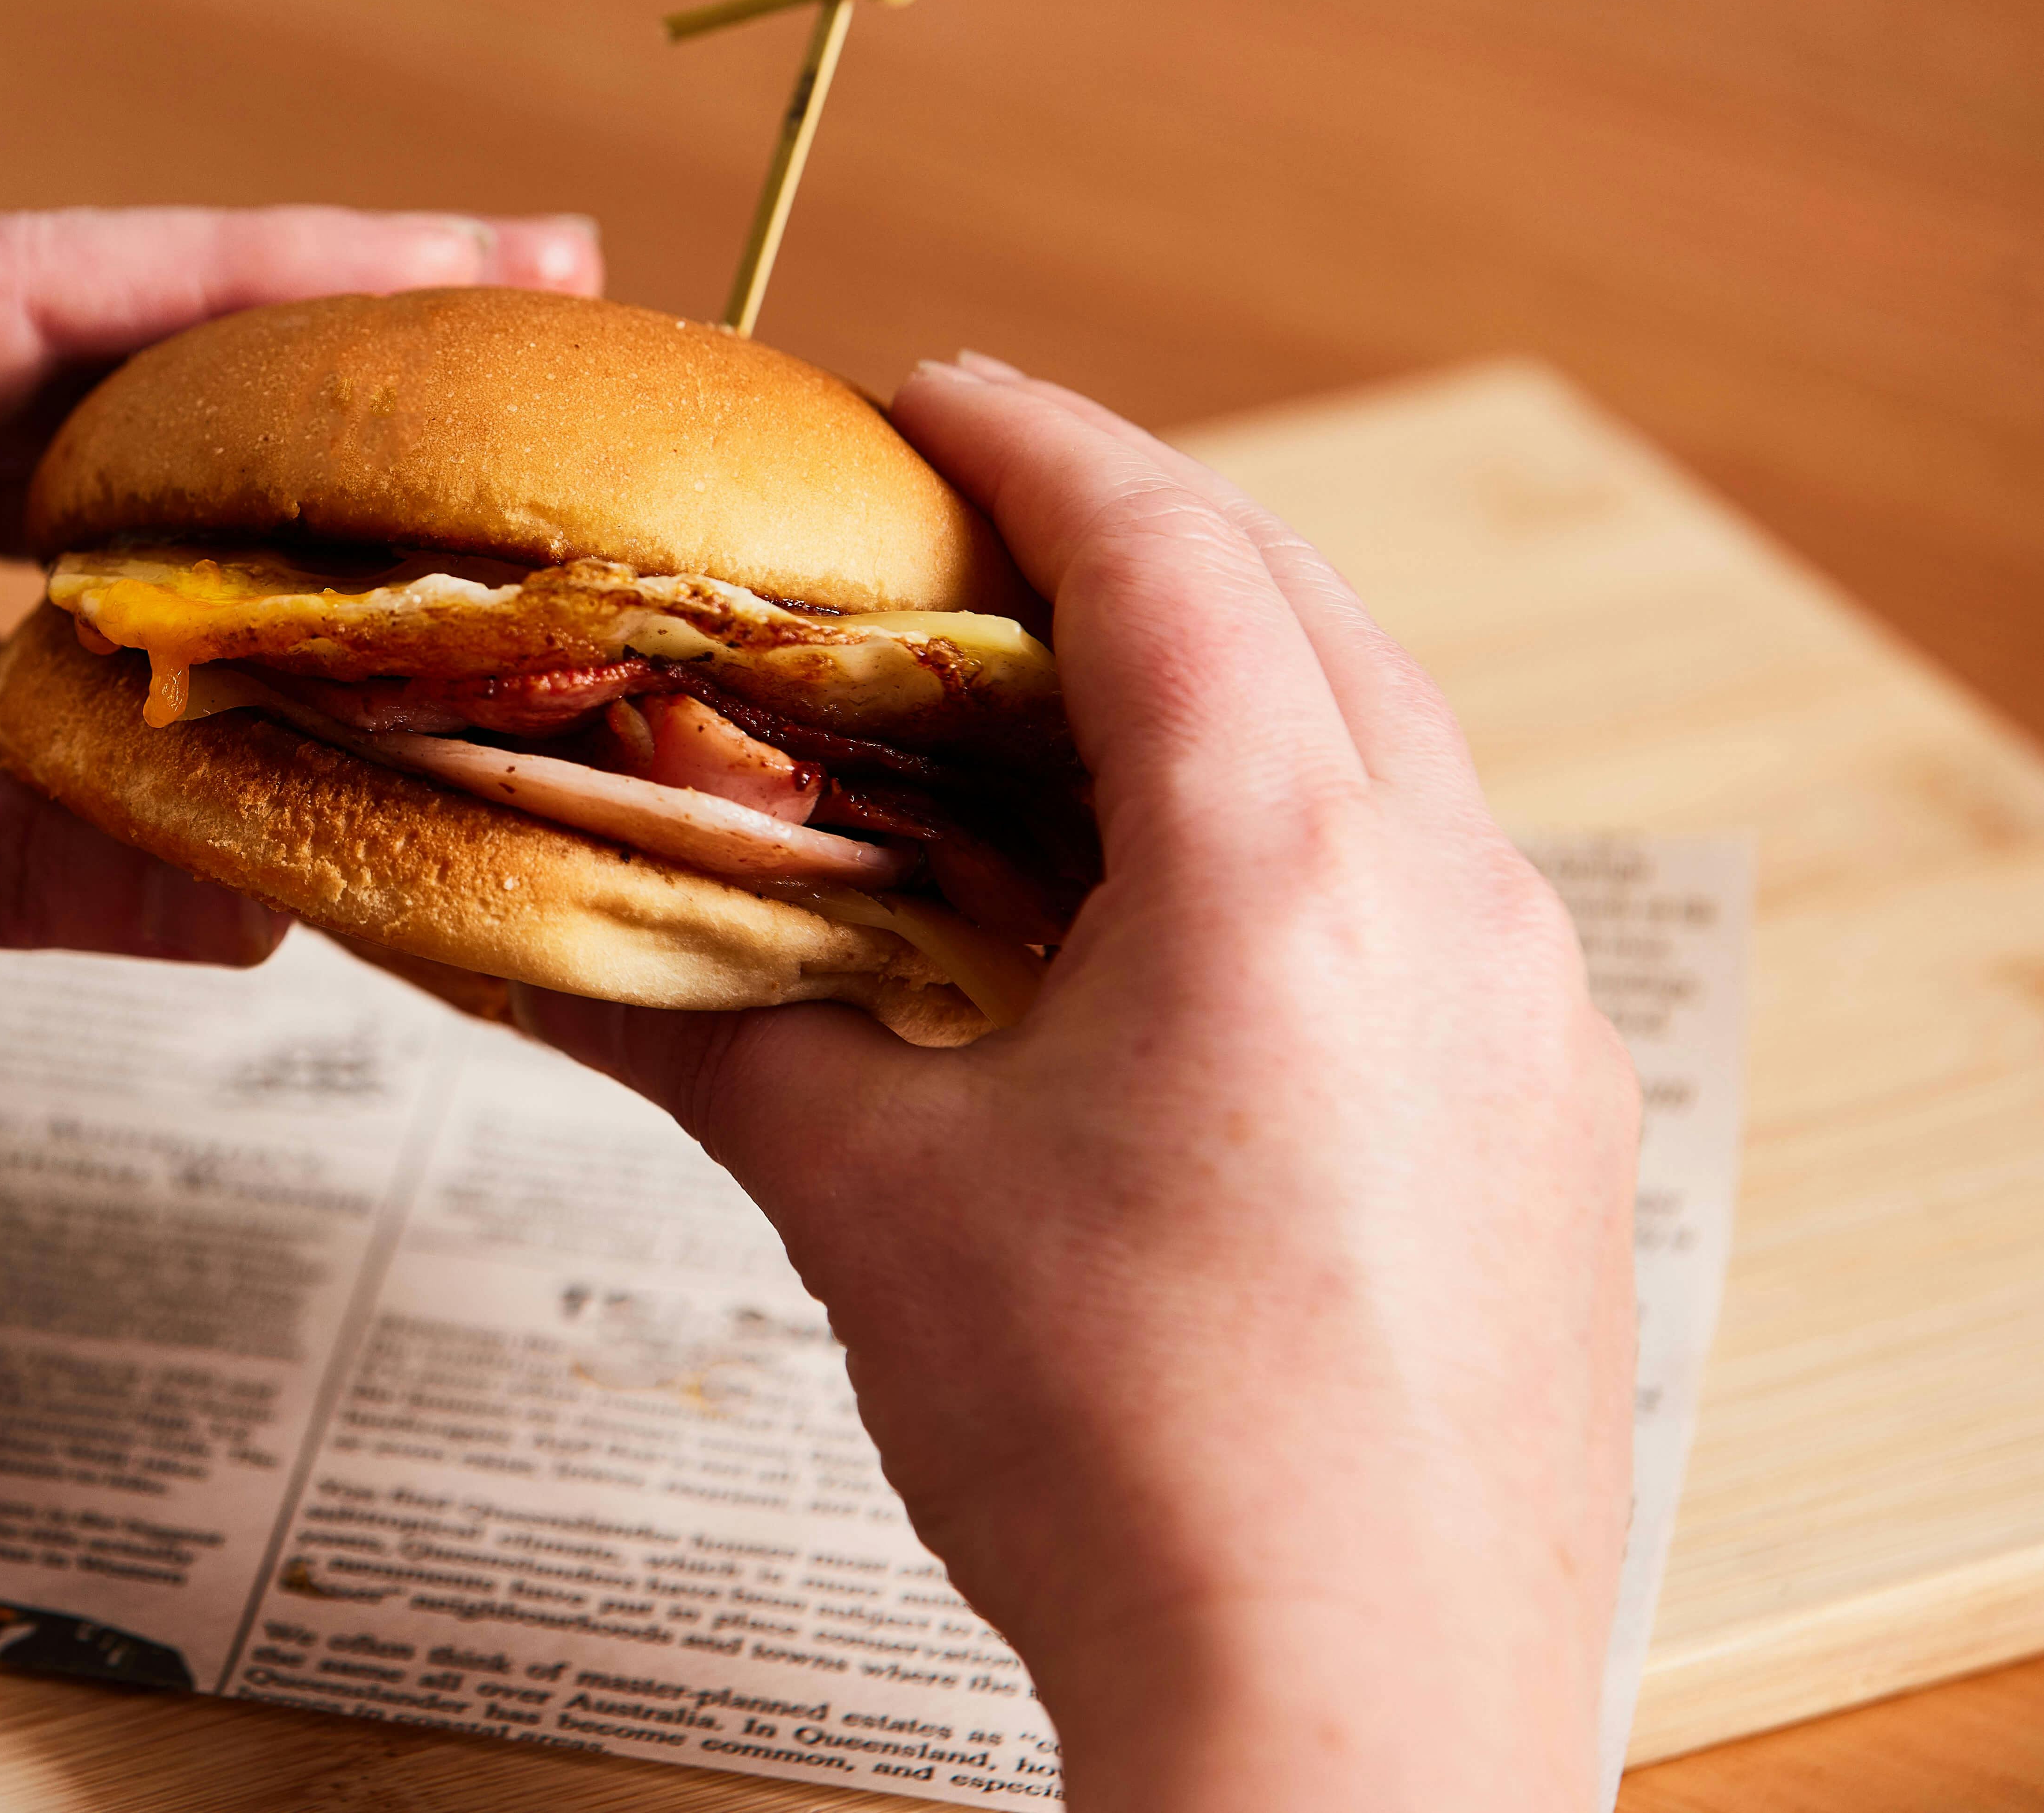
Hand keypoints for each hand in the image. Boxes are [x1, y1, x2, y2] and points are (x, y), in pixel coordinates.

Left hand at [0, 207, 601, 1168]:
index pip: (48, 290)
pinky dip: (108, 643)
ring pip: (39, 478)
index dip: (284, 276)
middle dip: (289, 370)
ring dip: (213, 509)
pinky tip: (249, 672)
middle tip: (528, 352)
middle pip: (70, 357)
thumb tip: (267, 893)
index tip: (488, 259)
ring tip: (430, 506)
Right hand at [514, 356, 1636, 1808]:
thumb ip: (701, 1026)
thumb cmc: (1117, 1455)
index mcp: (1285, 870)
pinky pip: (1445, 875)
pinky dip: (1317, 812)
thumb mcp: (865, 1201)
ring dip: (1236, 670)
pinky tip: (1200, 898)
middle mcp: (1455, 898)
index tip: (933, 396)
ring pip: (1392, 735)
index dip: (1035, 441)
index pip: (1163, 551)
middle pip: (1301, 606)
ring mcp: (1538, 1009)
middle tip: (979, 522)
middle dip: (1137, 528)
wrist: (1338, 1711)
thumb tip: (518, 933)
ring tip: (1073, 699)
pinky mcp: (1560, 1113)